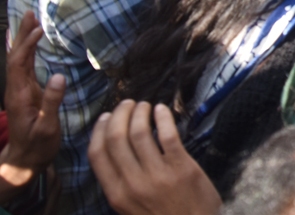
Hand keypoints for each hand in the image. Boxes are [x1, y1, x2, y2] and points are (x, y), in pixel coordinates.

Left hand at [0, 12, 64, 198]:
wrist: (24, 160)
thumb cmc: (37, 146)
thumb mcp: (47, 128)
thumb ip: (51, 102)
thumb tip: (59, 75)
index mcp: (19, 96)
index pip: (19, 64)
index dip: (26, 46)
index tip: (38, 30)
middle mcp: (16, 90)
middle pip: (16, 56)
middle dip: (21, 34)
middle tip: (29, 13)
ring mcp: (20, 90)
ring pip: (19, 59)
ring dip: (24, 39)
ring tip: (31, 20)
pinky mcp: (26, 92)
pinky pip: (25, 65)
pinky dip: (28, 50)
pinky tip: (31, 42)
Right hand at [88, 101, 221, 214]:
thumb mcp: (130, 208)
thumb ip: (120, 184)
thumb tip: (114, 150)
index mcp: (117, 194)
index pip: (97, 154)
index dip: (99, 130)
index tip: (105, 117)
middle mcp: (133, 183)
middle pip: (116, 138)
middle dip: (120, 114)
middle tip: (128, 104)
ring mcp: (158, 175)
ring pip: (139, 132)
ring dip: (141, 113)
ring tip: (145, 106)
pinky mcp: (182, 167)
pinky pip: (167, 134)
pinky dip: (163, 117)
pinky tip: (162, 110)